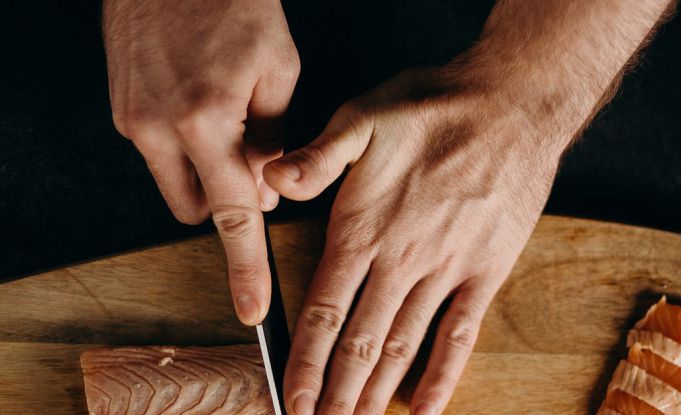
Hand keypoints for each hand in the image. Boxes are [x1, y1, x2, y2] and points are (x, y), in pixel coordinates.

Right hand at [104, 0, 299, 324]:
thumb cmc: (234, 6)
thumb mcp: (279, 70)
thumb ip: (274, 141)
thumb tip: (267, 190)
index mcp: (206, 121)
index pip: (232, 216)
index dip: (245, 267)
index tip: (253, 309)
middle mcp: (159, 129)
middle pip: (198, 210)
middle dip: (228, 202)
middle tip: (252, 159)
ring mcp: (133, 121)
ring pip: (176, 186)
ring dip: (205, 175)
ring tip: (225, 121)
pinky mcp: (121, 110)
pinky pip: (159, 154)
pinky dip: (186, 147)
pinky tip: (201, 104)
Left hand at [264, 66, 569, 413]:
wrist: (512, 105)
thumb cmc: (434, 107)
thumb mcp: (362, 116)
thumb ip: (316, 158)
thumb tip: (272, 180)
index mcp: (363, 231)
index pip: (323, 313)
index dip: (305, 363)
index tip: (292, 402)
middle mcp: (401, 261)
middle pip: (359, 343)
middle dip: (337, 393)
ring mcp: (447, 271)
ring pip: (403, 347)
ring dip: (378, 392)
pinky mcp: (486, 270)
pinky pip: (462, 334)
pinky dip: (444, 375)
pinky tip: (429, 407)